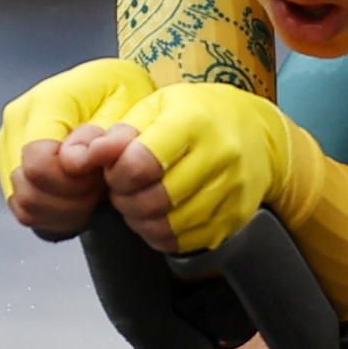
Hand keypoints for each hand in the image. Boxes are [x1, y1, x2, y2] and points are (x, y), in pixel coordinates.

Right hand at [0, 55, 157, 227]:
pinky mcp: (11, 168)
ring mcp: (9, 146)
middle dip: (72, 198)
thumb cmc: (124, 94)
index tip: (101, 172)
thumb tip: (75, 160)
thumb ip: (108, 135)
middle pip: (30, 189)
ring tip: (91, 188)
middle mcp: (18, 123)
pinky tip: (78, 199)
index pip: (39, 163)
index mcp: (44, 101)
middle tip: (101, 182)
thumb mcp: (132, 104)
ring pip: (25, 204)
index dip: (75, 180)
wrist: (115, 89)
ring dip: (65, 208)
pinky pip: (24, 209)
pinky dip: (54, 214)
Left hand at [117, 81, 301, 255]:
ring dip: (141, 222)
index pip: (142, 162)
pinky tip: (158, 219)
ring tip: (137, 205)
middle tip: (122, 192)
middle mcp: (220, 155)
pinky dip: (163, 236)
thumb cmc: (199, 116)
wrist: (259, 133)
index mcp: (193, 121)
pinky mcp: (236, 216)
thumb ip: (120, 132)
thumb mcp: (158, 106)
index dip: (117, 174)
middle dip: (126, 201)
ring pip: (171, 226)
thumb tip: (87, 155)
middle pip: (155, 199)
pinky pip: (188, 241)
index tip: (114, 171)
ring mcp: (232, 189)